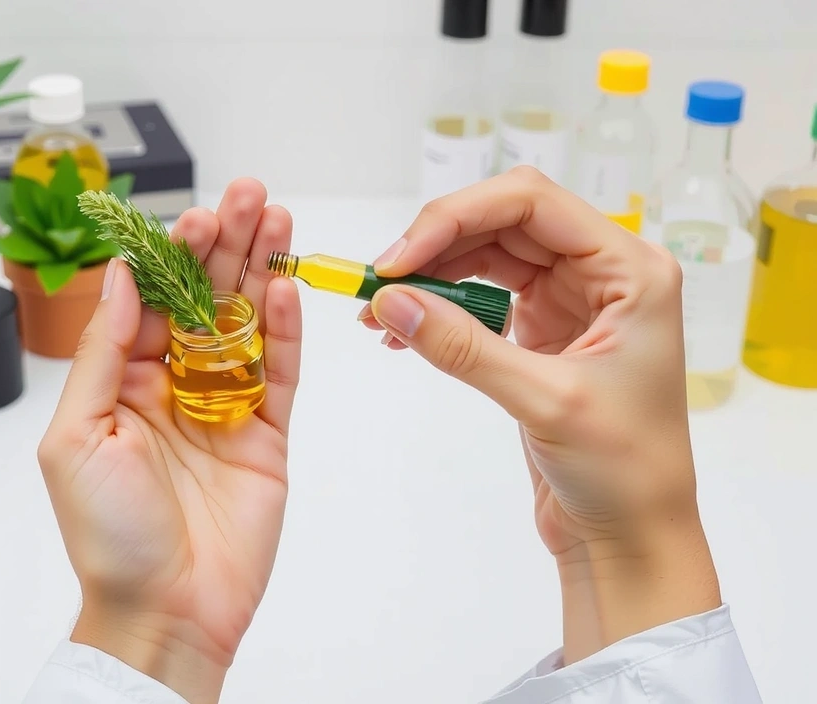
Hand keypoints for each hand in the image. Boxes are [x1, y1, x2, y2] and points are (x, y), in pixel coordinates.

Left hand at [37, 178, 301, 703]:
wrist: (166, 610)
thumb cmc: (108, 533)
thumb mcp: (79, 436)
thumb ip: (104, 353)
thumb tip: (123, 278)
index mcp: (124, 382)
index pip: (154, 300)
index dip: (174, 254)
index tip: (194, 215)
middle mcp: (175, 385)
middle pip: (205, 300)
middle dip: (225, 245)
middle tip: (249, 194)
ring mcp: (226, 407)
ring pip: (247, 324)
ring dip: (261, 271)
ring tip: (276, 219)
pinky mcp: (267, 433)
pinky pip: (278, 372)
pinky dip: (284, 331)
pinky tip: (286, 288)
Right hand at [359, 167, 720, 660]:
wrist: (632, 534)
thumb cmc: (622, 470)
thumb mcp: (544, 401)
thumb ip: (464, 346)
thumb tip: (389, 301)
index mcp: (629, 270)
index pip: (531, 202)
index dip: (456, 217)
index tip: (399, 259)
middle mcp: (603, 271)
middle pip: (505, 221)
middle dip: (437, 244)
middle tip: (378, 282)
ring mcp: (572, 299)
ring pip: (489, 255)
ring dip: (433, 274)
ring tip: (381, 310)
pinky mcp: (544, 329)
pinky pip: (484, 295)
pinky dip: (443, 305)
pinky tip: (405, 328)